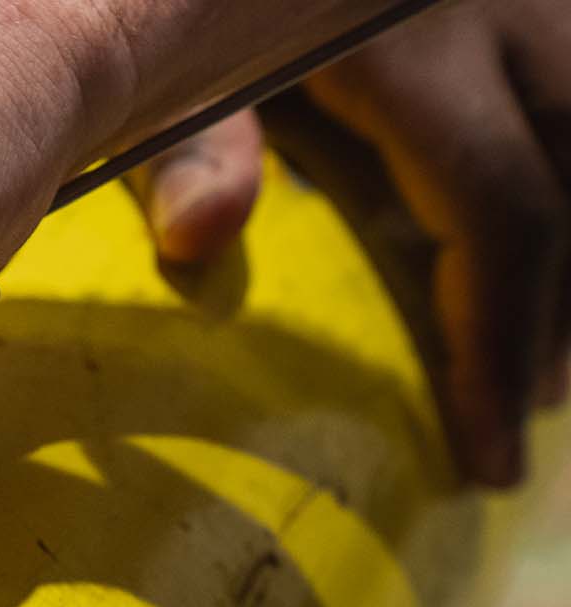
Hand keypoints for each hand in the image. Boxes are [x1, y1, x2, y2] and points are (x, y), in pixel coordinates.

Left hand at [129, 0, 570, 485]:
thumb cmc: (188, 17)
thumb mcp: (173, 75)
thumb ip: (183, 150)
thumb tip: (198, 240)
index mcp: (415, 44)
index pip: (503, 211)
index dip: (504, 343)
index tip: (490, 464)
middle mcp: (501, 13)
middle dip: (558, 319)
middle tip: (516, 416)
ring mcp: (530, 5)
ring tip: (536, 365)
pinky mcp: (529, 10)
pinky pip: (570, 107)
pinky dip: (561, 189)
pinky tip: (539, 276)